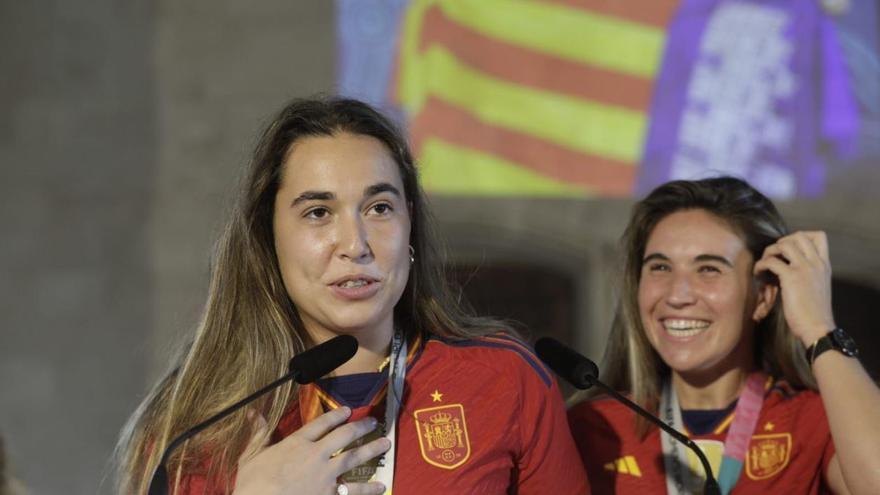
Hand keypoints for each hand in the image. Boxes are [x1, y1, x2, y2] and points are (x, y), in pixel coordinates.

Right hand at [232, 407, 389, 494]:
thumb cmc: (252, 482)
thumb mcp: (251, 454)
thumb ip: (258, 432)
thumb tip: (252, 411)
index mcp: (297, 442)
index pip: (321, 423)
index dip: (336, 415)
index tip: (347, 410)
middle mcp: (316, 455)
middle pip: (344, 436)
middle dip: (360, 427)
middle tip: (373, 421)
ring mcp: (325, 476)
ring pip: (354, 458)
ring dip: (371, 450)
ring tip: (386, 444)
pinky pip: (353, 491)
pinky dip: (369, 489)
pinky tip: (381, 486)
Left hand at [753, 231, 835, 345]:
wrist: (818, 328)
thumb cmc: (815, 313)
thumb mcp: (818, 287)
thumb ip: (810, 275)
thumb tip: (791, 268)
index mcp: (824, 265)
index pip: (819, 236)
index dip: (801, 236)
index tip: (790, 249)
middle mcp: (816, 263)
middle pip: (799, 235)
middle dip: (782, 241)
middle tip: (774, 255)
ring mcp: (804, 268)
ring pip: (784, 244)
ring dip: (770, 251)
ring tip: (765, 264)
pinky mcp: (792, 277)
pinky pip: (771, 261)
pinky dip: (761, 264)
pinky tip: (758, 272)